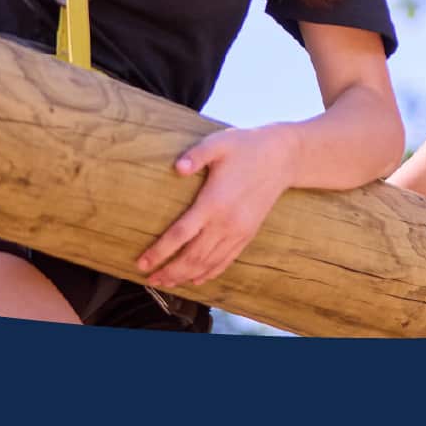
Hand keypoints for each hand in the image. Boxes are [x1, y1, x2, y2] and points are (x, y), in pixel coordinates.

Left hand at [138, 125, 295, 288]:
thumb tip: (176, 168)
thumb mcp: (219, 143)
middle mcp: (226, 223)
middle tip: (149, 279)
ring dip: (185, 277)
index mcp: (214, 203)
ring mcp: (239, 231)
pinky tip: (196, 279)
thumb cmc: (247, 147)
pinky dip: (209, 273)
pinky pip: (226, 261)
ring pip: (208, 264)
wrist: (283, 158)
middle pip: (192, 257)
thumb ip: (196, 155)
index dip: (159, 252)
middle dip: (169, 272)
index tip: (142, 262)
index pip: (180, 235)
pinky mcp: (248, 234)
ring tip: (166, 283)